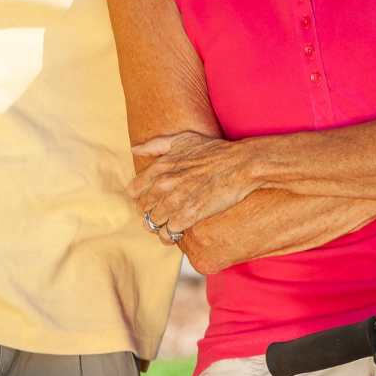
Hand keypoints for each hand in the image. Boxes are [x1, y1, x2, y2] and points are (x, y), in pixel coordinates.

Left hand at [129, 131, 256, 237]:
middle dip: (149, 214)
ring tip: (168, 227)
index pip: (135, 190)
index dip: (142, 197)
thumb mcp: (183, 139)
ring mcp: (175, 200)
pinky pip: (169, 232)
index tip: (151, 201)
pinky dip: (170, 236)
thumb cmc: (216, 151)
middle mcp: (164, 183)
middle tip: (159, 216)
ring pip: (153, 222)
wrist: (241, 165)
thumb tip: (134, 150)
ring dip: (159, 227)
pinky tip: (177, 234)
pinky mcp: (189, 215)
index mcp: (161, 166)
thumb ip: (156, 144)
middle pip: (143, 208)